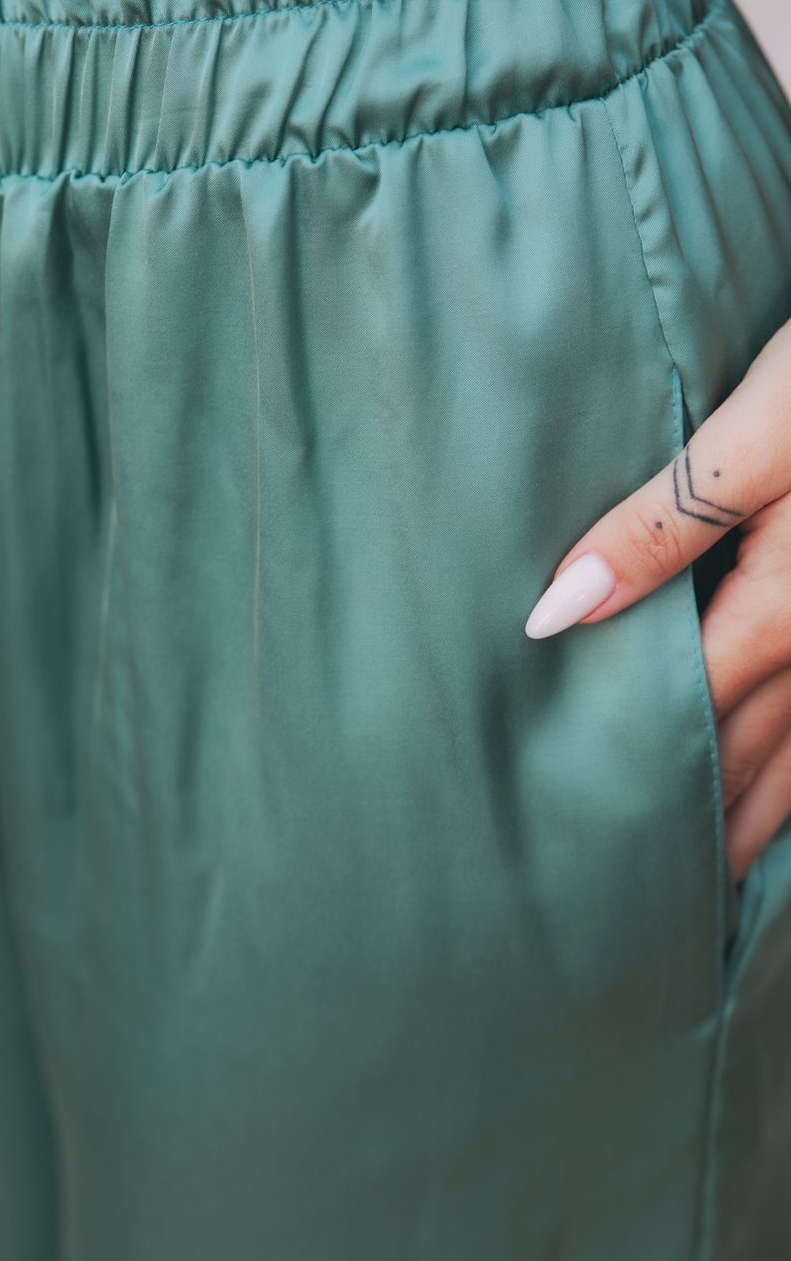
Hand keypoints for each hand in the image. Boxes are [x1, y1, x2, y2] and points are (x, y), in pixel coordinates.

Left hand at [524, 320, 790, 880]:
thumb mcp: (754, 433)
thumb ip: (659, 527)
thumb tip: (556, 617)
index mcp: (787, 612)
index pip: (688, 720)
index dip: (633, 775)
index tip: (579, 835)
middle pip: (755, 757)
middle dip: (701, 823)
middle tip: (644, 891)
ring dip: (763, 812)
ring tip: (720, 874)